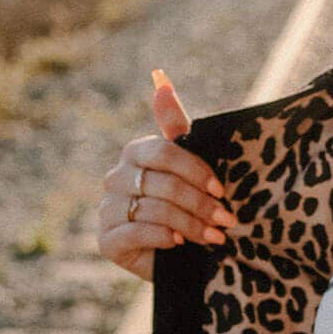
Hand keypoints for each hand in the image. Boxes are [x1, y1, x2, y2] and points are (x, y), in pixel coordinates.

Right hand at [95, 68, 242, 282]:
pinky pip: (136, 232)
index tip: (221, 190)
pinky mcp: (106, 240)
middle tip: (226, 220)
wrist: (183, 255)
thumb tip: (160, 78)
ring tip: (214, 237)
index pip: (163, 152)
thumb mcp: (189, 163)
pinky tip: (180, 244)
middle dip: (199, 203)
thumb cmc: (189, 203)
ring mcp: (107, 209)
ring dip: (190, 224)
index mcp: (136, 153)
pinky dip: (164, 237)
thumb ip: (175, 124)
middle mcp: (116, 178)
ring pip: (152, 209)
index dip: (194, 170)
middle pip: (161, 183)